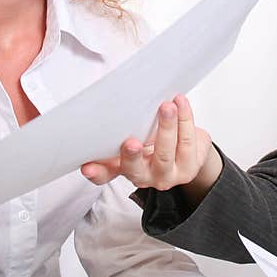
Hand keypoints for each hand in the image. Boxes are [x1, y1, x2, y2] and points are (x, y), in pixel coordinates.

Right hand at [81, 94, 218, 198]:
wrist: (189, 151)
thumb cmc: (156, 142)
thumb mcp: (137, 137)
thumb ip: (124, 128)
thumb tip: (111, 100)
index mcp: (124, 167)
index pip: (105, 174)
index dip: (95, 172)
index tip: (87, 167)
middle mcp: (144, 176)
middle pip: (135, 169)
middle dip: (132, 156)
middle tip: (131, 142)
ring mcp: (167, 175)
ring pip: (165, 153)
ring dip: (166, 127)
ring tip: (166, 107)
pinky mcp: (189, 168)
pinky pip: (187, 142)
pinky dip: (184, 119)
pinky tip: (180, 103)